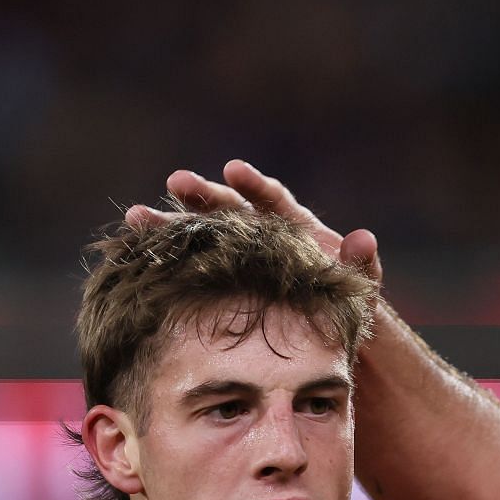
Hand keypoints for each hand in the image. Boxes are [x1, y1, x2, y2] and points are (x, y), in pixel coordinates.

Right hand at [129, 160, 382, 283]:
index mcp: (292, 227)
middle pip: (229, 209)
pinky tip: (134, 255)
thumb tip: (365, 237)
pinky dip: (166, 260)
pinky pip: (191, 267)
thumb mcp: (358, 288)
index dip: (253, 185)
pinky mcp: (220, 281)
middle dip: (202, 196)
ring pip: (201, 235)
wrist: (323, 330)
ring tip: (136, 218)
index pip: (272, 200)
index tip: (233, 169)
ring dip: (170, 226)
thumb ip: (361, 264)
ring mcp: (237, 257)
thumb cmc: (344, 304)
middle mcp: (259, 233)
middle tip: (175, 181)